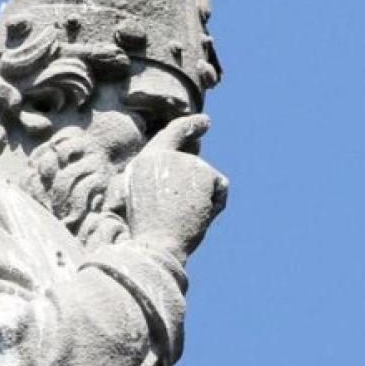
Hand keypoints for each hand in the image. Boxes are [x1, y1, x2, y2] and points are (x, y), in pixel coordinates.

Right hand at [124, 115, 228, 262]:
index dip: (189, 125)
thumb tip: (196, 165)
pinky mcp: (204, 172)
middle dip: (197, 152)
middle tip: (201, 146)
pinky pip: (219, 188)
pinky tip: (200, 216)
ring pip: (206, 179)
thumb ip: (164, 177)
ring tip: (185, 218)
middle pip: (191, 155)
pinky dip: (216, 204)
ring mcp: (185, 160)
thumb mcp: (147, 198)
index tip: (205, 122)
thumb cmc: (151, 232)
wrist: (158, 243)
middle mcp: (164, 154)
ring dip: (203, 199)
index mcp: (145, 161)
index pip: (171, 134)